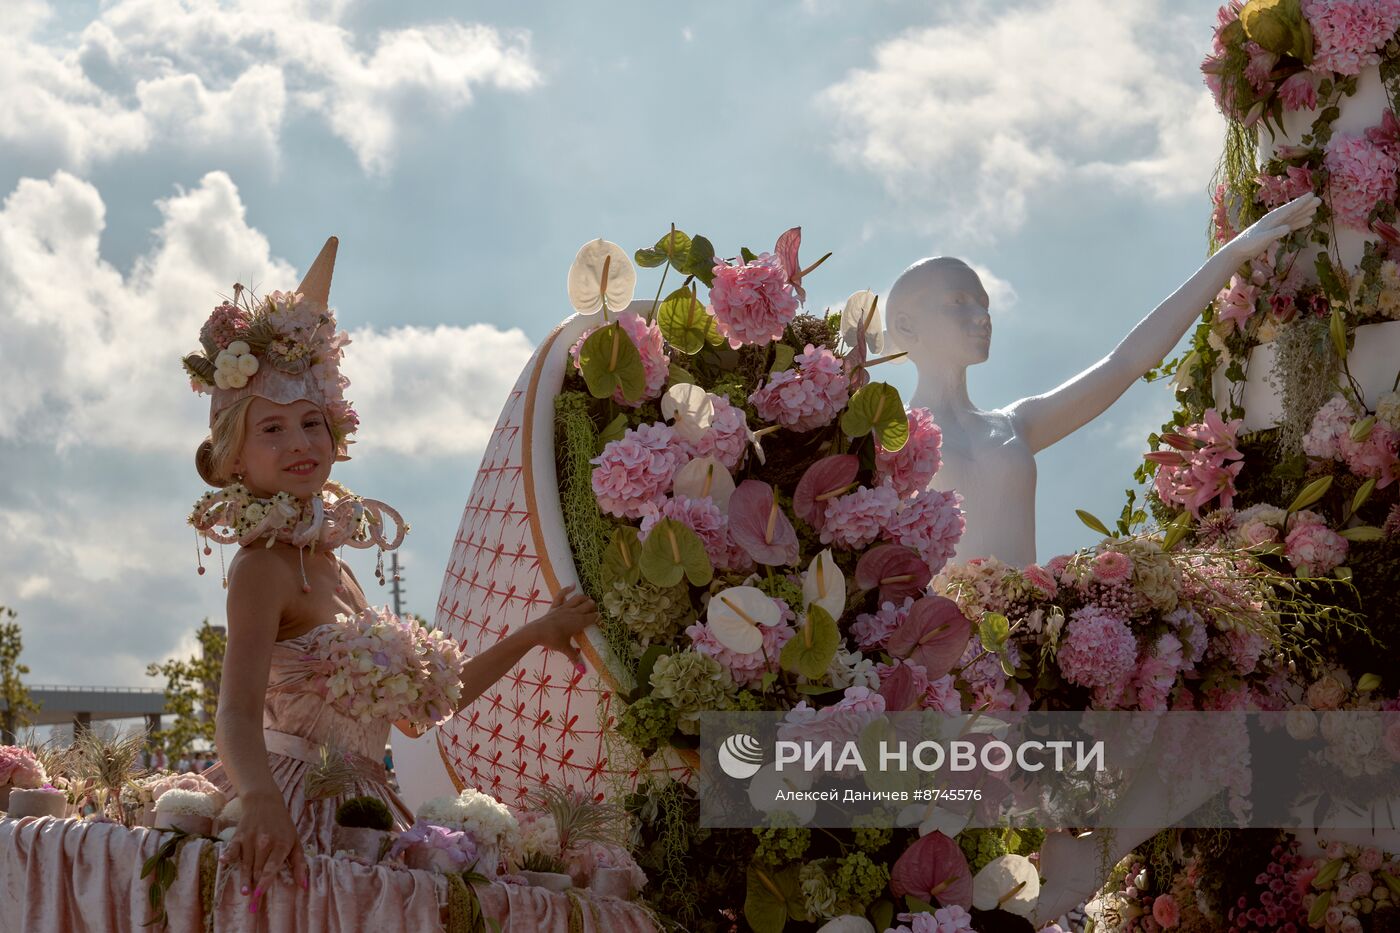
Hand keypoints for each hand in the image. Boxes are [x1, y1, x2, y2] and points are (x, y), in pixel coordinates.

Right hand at [218, 792, 308, 911]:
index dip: (265, 882)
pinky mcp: (239, 836)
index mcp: (281, 844)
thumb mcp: (295, 841)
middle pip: (257, 869)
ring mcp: (251, 838)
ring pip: (246, 863)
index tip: (260, 894)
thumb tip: (304, 885)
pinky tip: (223, 862)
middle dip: (255, 886)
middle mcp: (265, 841)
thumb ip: (299, 864)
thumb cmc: (282, 825)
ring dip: (244, 879)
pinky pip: (232, 849)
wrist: (265, 802)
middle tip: (253, 904)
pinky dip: (228, 855)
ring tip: (244, 892)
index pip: (271, 867)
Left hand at [528, 584, 597, 670]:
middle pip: (587, 606)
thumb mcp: (564, 649)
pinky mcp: (555, 606)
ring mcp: (564, 608)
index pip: (591, 618)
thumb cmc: (552, 640)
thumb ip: (574, 657)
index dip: (596, 617)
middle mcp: (573, 613)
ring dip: (584, 598)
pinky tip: (572, 585)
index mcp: (578, 622)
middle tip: (596, 608)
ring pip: (577, 599)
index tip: (600, 617)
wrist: (536, 632)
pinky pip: (561, 595)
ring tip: (589, 598)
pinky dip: (566, 589)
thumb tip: (583, 671)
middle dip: (592, 607)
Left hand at [1224, 192, 1320, 261]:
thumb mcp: (1261, 240)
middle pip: (1292, 211)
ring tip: (1316, 209)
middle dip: (1305, 205)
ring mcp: (1275, 225)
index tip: (1311, 195)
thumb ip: (1274, 233)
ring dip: (1304, 213)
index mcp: (1271, 219)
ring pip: (1292, 217)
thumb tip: (1287, 228)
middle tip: (1319, 200)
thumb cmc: (1248, 245)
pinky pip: (1290, 225)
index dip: (1300, 202)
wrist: (1238, 250)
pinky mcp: (1275, 231)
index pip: (1288, 209)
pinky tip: (1307, 221)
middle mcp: (1274, 220)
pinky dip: (1299, 222)